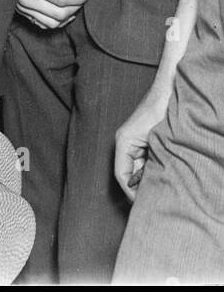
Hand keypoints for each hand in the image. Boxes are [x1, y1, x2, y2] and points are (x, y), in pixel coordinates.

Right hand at [17, 0, 97, 28]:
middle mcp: (24, 0)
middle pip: (59, 14)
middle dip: (76, 7)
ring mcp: (21, 7)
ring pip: (52, 23)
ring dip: (67, 16)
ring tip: (74, 4)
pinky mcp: (21, 11)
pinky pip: (42, 24)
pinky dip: (56, 21)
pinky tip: (63, 10)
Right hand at [114, 84, 171, 202]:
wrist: (170, 88)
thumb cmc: (162, 108)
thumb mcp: (158, 140)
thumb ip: (152, 163)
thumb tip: (151, 186)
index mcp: (123, 142)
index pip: (121, 175)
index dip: (131, 192)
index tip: (145, 204)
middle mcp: (126, 142)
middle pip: (129, 173)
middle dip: (141, 188)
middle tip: (156, 202)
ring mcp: (135, 140)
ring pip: (138, 167)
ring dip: (149, 178)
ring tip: (163, 191)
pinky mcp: (145, 139)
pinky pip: (146, 160)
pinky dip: (154, 169)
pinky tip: (167, 175)